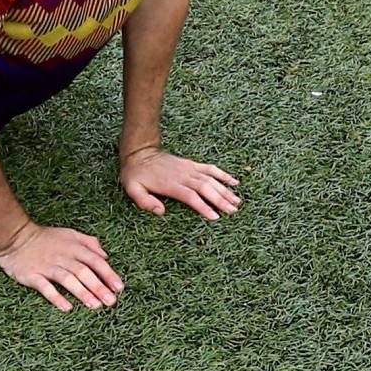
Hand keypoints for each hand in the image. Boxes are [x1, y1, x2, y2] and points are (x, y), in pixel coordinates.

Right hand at [0, 222, 124, 310]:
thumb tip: (105, 255)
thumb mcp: (70, 234)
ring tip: (95, 306)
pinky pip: (45, 288)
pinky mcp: (32, 276)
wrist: (15, 237)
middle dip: (99, 287)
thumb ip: (89, 243)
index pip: (95, 261)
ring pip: (68, 280)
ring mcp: (47, 267)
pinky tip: (67, 308)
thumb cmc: (46, 238)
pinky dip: (56, 297)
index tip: (119, 287)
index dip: (108, 274)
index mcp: (73, 248)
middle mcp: (62, 257)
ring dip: (82, 293)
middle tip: (111, 301)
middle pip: (84, 272)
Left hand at [119, 146, 241, 219]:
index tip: (215, 217)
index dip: (203, 206)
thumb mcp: (133, 189)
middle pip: (206, 188)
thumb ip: (144, 201)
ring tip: (237, 202)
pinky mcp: (192, 164)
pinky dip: (223, 174)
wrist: (140, 153)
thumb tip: (160, 212)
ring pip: (211, 179)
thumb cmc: (136, 174)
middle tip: (233, 211)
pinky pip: (210, 168)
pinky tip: (234, 182)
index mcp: (171, 184)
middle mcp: (183, 176)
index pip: (191, 197)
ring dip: (225, 190)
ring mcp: (189, 169)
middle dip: (220, 200)